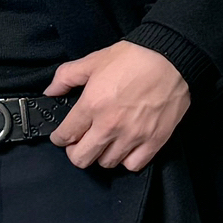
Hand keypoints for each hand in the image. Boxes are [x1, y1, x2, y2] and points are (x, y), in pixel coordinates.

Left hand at [48, 42, 189, 172]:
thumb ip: (67, 76)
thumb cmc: (135, 58)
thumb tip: (51, 91)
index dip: (59, 138)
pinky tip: (126, 148)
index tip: (62, 137)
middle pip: (82, 158)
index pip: (65, 136)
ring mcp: (133, 136)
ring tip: (105, 143)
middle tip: (80, 143)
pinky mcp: (154, 140)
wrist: (171, 58)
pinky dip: (127, 160)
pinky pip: (133, 165)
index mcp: (92, 105)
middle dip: (76, 152)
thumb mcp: (94, 60)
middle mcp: (110, 125)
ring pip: (107, 163)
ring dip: (102, 155)